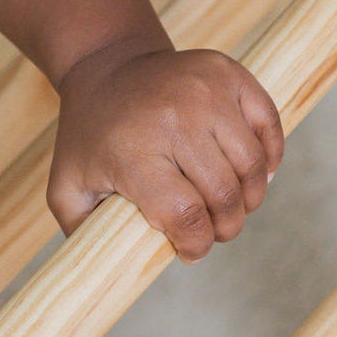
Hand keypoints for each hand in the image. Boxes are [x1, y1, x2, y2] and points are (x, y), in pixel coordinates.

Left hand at [47, 40, 283, 258]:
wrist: (107, 66)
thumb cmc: (90, 134)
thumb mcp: (67, 184)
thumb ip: (82, 230)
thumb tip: (107, 270)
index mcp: (133, 151)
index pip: (186, 215)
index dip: (197, 244)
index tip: (191, 251)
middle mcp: (173, 118)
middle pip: (224, 194)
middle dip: (226, 226)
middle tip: (215, 230)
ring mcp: (205, 91)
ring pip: (252, 165)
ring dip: (249, 197)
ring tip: (232, 205)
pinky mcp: (228, 74)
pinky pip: (269, 127)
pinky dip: (268, 157)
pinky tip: (250, 173)